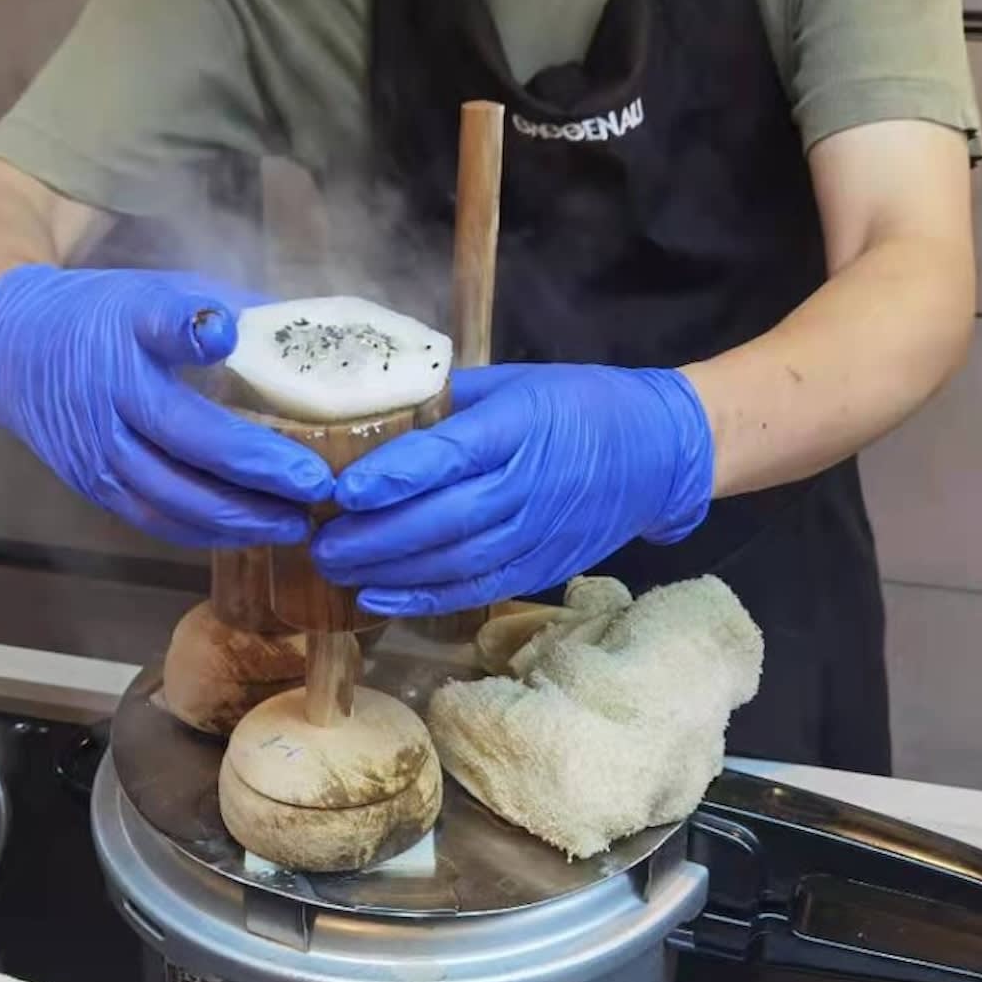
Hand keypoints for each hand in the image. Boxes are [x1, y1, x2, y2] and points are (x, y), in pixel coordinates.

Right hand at [0, 266, 332, 545]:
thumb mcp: (157, 290)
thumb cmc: (106, 316)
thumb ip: (226, 308)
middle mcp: (110, 391)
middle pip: (185, 436)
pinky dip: (205, 530)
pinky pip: (154, 518)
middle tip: (315, 483)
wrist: (12, 345)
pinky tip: (251, 531)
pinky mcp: (92, 483)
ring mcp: (97, 446)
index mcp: (129, 328)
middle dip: (256, 467)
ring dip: (238, 515)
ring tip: (295, 522)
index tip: (223, 331)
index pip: (161, 324)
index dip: (191, 329)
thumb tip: (310, 332)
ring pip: (171, 494)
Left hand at [313, 363, 712, 615]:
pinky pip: (478, 588)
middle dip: (376, 535)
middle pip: (445, 517)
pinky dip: (426, 599)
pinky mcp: (542, 566)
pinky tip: (381, 598)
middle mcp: (529, 483)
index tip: (346, 488)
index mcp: (521, 424)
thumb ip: (451, 400)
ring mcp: (538, 531)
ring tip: (336, 569)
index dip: (397, 475)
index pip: (452, 454)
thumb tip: (377, 409)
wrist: (661, 452)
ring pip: (457, 561)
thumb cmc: (582, 404)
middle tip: (320, 541)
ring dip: (391, 571)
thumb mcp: (518, 382)